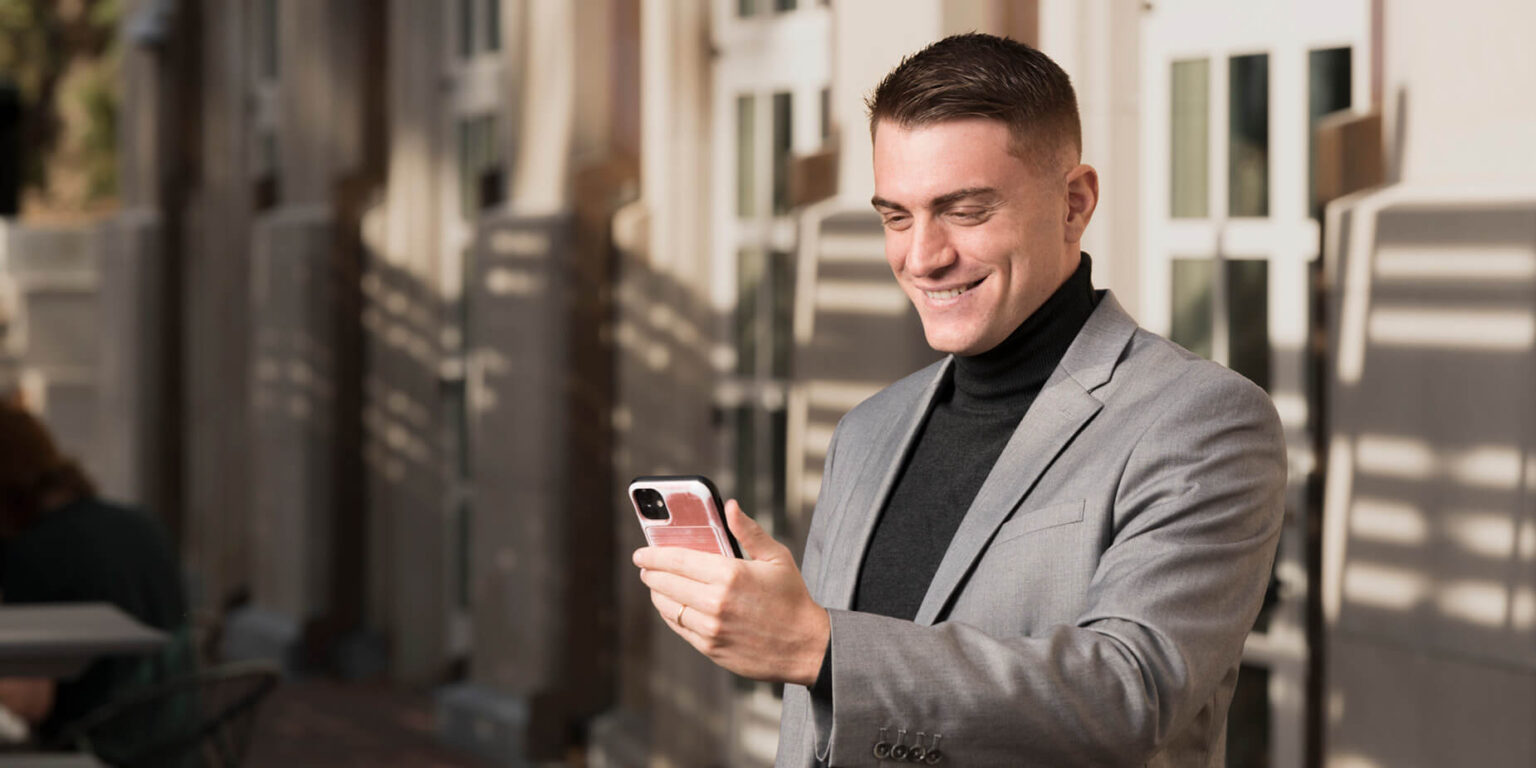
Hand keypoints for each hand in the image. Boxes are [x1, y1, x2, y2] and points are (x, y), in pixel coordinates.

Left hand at [633, 500, 829, 685]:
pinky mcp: (710, 648)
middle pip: (666, 583)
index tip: (642, 552)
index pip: (678, 560)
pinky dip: (670, 613)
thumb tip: (729, 505)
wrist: (804, 647)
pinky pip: (678, 627)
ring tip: (656, 584)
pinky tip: (671, 605)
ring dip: (657, 593)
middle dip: (650, 572)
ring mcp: (711, 628)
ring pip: (668, 607)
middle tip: (645, 566)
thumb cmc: (792, 598)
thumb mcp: (776, 557)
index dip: (654, 554)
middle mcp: (716, 602)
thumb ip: (748, 531)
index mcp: (730, 574)